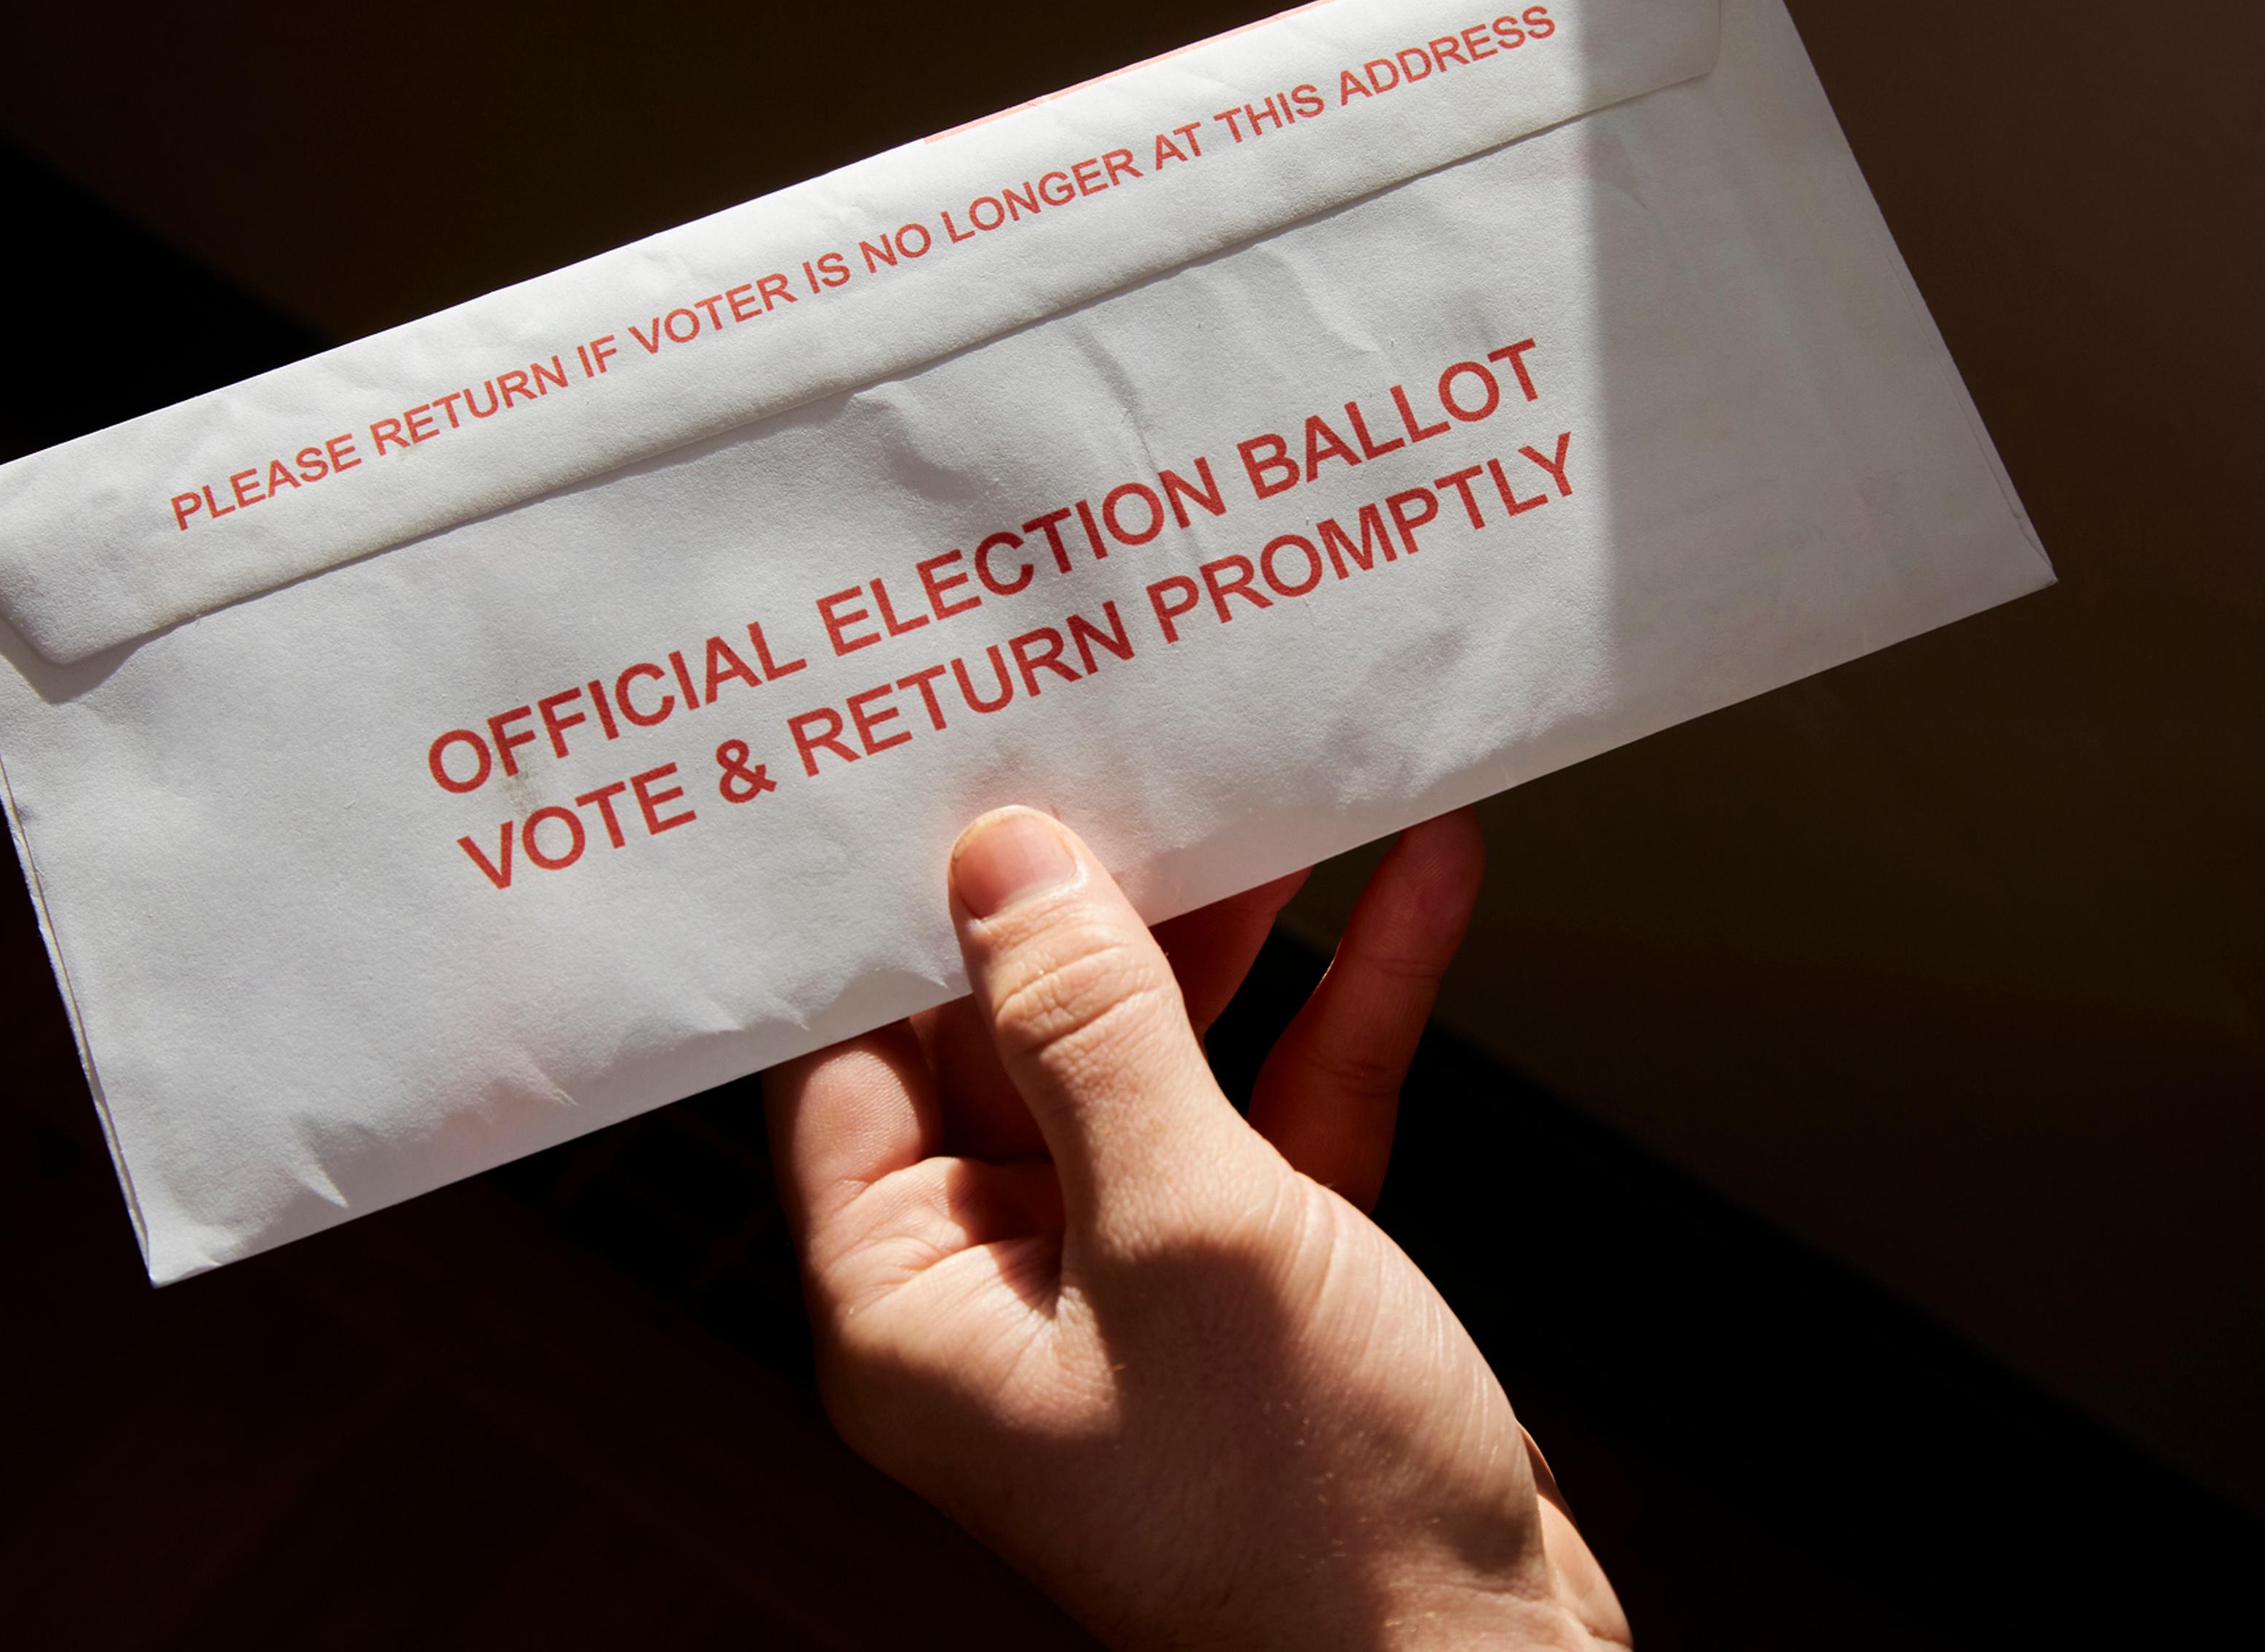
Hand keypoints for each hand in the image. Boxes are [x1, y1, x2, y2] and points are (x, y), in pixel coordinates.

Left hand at [765, 806, 1627, 1649]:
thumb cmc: (1312, 1528)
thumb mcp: (1190, 1236)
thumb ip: (1093, 1040)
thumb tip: (1007, 868)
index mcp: (911, 1304)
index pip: (856, 1057)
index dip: (893, 911)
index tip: (935, 765)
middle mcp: (1004, 1287)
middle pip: (1013, 1036)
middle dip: (1089, 895)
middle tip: (1126, 735)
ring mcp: (1137, 1281)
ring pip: (1156, 1058)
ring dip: (1233, 932)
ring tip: (1276, 783)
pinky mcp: (1260, 1280)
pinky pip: (1279, 1105)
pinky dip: (1340, 1004)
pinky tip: (1409, 887)